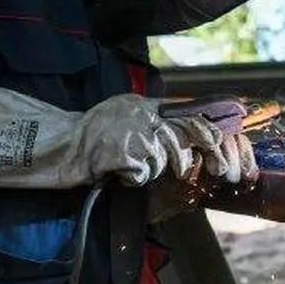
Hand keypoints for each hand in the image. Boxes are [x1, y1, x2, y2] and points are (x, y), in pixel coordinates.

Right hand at [72, 97, 257, 185]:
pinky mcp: (118, 152)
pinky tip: (119, 172)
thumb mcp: (129, 118)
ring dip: (153, 169)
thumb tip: (197, 136)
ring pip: (163, 157)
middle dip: (201, 155)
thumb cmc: (95, 138)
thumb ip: (157, 123)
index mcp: (145, 105)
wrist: (59, 146)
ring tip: (136, 167)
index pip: (188, 113)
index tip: (225, 146)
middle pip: (184, 133)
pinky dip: (134, 178)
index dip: (209, 130)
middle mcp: (140, 114)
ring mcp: (129, 132)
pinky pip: (142, 172)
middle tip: (211, 173)